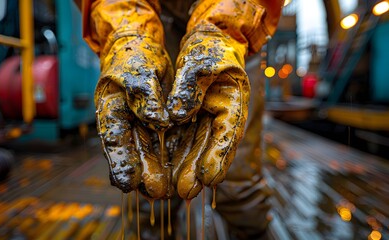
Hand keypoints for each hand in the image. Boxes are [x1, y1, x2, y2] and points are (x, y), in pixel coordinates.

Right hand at [95, 35, 173, 198]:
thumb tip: (156, 120)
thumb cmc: (134, 56)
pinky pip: (165, 141)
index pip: (114, 141)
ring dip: (158, 170)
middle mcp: (125, 123)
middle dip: (144, 174)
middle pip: (133, 153)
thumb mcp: (136, 71)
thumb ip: (143, 95)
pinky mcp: (156, 122)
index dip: (121, 163)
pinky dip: (171, 155)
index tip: (127, 185)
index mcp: (111, 111)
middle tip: (156, 194)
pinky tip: (180, 169)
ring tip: (168, 191)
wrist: (140, 46)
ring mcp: (140, 124)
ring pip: (149, 152)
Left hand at [168, 25, 249, 198]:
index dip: (218, 157)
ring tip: (174, 191)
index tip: (209, 179)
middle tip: (186, 193)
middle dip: (199, 171)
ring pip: (197, 148)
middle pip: (211, 148)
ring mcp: (208, 120)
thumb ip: (190, 87)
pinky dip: (176, 155)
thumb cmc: (208, 50)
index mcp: (233, 102)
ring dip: (187, 169)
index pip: (228, 133)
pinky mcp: (194, 120)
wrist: (208, 43)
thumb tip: (177, 115)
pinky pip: (185, 140)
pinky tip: (165, 171)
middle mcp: (222, 117)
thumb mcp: (199, 62)